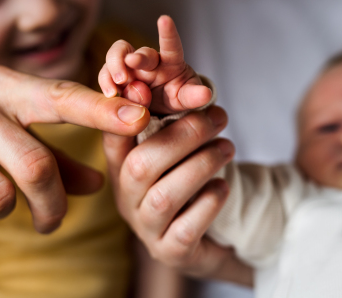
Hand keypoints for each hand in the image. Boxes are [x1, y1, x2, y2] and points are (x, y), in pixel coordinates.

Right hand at [0, 65, 149, 236]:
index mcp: (3, 87)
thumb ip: (55, 154)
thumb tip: (100, 184)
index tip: (140, 119)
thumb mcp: (3, 123)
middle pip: (34, 165)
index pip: (60, 97)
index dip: (102, 110)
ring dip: (5, 212)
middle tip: (51, 222)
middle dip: (51, 204)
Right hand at [99, 15, 211, 113]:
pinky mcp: (115, 79)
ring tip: (117, 84)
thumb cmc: (175, 96)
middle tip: (132, 62)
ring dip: (115, 66)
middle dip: (136, 56)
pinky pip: (106, 75)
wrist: (159, 109)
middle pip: (141, 52)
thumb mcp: (186, 98)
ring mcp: (130, 69)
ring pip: (118, 56)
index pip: (171, 45)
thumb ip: (193, 96)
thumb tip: (206, 94)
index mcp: (170, 62)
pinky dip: (106, 82)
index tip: (165, 19)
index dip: (168, 33)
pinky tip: (110, 93)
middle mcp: (148, 61)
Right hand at [104, 106, 252, 284]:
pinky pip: (184, 230)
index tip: (149, 90)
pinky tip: (222, 187)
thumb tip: (197, 88)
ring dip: (200, 166)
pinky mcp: (170, 252)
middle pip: (141, 166)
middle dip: (183, 136)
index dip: (126, 116)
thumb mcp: (179, 152)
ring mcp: (146, 228)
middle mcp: (127, 199)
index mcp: (123, 169)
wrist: (211, 237)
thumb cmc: (193, 183)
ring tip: (227, 148)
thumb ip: (177, 123)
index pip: (114, 139)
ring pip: (164, 197)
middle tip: (219, 117)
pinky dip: (207, 204)